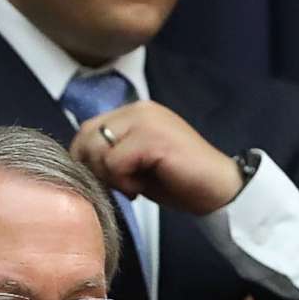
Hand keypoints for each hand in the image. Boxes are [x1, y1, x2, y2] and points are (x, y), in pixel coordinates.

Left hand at [71, 101, 242, 214]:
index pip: (88, 129)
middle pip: (87, 136)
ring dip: (110, 176)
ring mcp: (146, 121)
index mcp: (134, 112)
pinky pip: (114, 162)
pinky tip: (141, 188)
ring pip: (98, 149)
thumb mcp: (136, 163)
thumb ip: (111, 153)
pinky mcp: (152, 138)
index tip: (109, 180)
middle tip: (121, 185)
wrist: (218, 190)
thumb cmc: (179, 180)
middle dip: (95, 168)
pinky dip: (122, 182)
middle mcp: (139, 109)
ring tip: (134, 186)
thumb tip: (79, 161)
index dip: (87, 159)